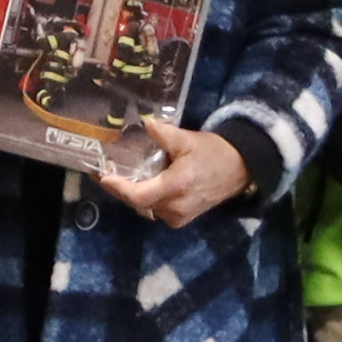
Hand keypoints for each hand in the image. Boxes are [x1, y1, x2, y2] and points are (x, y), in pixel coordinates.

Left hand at [96, 115, 253, 227]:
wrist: (240, 169)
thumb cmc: (214, 152)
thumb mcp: (188, 140)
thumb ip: (164, 134)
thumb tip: (144, 122)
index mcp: (176, 186)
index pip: (138, 195)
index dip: (117, 188)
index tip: (101, 176)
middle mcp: (175, 206)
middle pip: (137, 203)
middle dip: (120, 190)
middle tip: (104, 174)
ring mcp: (179, 216)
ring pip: (146, 208)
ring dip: (133, 195)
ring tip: (120, 178)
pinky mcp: (183, 219)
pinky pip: (157, 211)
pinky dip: (146, 200)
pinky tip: (141, 185)